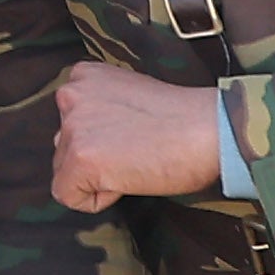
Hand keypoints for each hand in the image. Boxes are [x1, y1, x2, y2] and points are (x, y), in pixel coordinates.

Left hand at [44, 59, 228, 210]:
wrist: (210, 130)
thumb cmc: (183, 118)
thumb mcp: (128, 97)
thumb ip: (100, 108)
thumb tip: (93, 138)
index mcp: (82, 76)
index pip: (72, 123)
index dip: (104, 140)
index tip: (134, 136)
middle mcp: (70, 96)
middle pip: (64, 147)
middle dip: (95, 158)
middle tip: (136, 152)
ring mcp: (73, 128)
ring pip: (65, 171)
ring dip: (97, 176)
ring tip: (136, 163)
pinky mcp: (80, 160)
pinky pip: (68, 196)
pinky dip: (98, 198)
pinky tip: (128, 180)